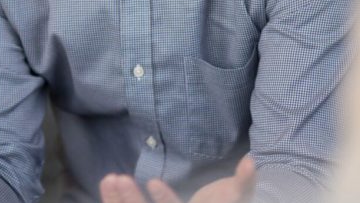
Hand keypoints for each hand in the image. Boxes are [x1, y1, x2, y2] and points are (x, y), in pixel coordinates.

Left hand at [99, 155, 254, 202]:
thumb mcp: (239, 196)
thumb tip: (251, 160)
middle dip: (132, 202)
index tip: (153, 182)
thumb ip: (245, 182)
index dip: (165, 201)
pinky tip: (108, 186)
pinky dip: (117, 201)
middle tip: (117, 178)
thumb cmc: (232, 202)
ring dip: (119, 201)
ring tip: (110, 179)